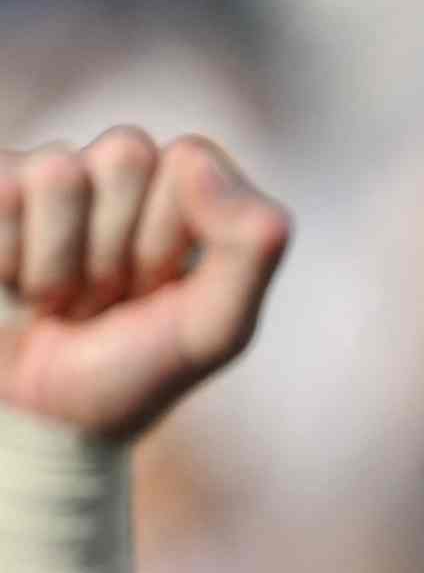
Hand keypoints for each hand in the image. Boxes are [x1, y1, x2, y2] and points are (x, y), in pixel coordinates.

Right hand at [0, 131, 287, 450]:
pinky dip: (9, 257)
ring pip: (58, 171)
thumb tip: (195, 158)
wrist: (43, 419)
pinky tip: (15, 283)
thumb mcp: (216, 328)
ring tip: (62, 297)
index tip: (161, 287)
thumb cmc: (133, 372)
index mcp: (185, 198)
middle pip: (124, 153)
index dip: (173, 232)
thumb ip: (250, 246)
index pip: (190, 158)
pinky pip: (2, 190)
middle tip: (108, 296)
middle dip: (118, 246)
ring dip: (59, 260)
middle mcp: (117, 175)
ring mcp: (47, 178)